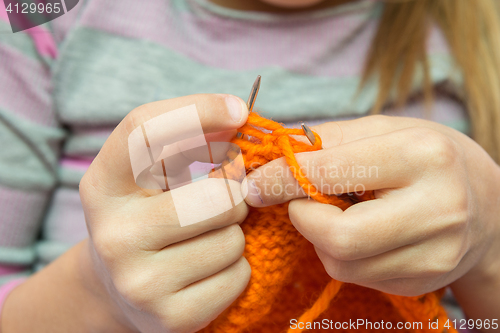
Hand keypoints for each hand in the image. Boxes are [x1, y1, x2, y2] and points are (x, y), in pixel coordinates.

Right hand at [79, 94, 250, 332]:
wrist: (119, 286)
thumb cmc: (147, 216)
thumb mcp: (151, 176)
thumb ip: (190, 141)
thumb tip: (239, 115)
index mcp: (103, 185)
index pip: (144, 132)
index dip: (197, 111)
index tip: (238, 110)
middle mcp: (112, 234)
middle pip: (216, 196)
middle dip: (232, 195)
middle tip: (217, 202)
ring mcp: (138, 281)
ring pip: (232, 239)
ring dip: (232, 234)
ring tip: (203, 238)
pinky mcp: (169, 318)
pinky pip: (237, 276)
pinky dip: (235, 268)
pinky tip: (206, 269)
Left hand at [242, 115, 499, 298]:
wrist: (486, 203)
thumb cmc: (425, 156)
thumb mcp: (382, 130)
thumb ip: (326, 141)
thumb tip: (270, 156)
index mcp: (422, 156)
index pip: (329, 173)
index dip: (279, 180)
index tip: (252, 182)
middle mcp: (437, 209)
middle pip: (338, 236)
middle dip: (301, 218)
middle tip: (298, 201)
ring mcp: (435, 254)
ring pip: (341, 262)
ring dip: (320, 237)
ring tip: (337, 212)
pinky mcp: (424, 281)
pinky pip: (356, 276)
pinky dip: (341, 254)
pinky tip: (358, 231)